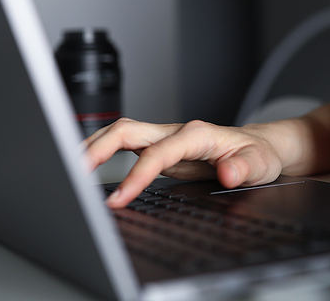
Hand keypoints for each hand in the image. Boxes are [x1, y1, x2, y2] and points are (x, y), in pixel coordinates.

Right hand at [86, 118, 284, 207]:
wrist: (261, 148)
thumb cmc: (258, 155)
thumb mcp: (259, 164)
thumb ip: (243, 168)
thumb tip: (227, 173)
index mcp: (196, 134)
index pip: (157, 153)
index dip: (136, 175)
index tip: (119, 198)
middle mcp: (176, 132)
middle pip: (127, 131)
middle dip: (97, 149)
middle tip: (72, 175)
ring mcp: (165, 138)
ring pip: (120, 133)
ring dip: (93, 148)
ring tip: (68, 171)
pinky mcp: (160, 147)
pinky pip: (124, 146)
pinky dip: (102, 153)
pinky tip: (87, 168)